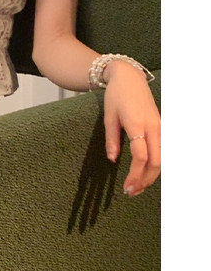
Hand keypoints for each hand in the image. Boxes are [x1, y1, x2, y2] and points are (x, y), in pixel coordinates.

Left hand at [103, 60, 160, 196]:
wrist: (130, 78)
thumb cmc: (117, 96)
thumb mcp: (108, 117)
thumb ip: (112, 139)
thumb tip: (112, 160)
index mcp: (138, 124)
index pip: (141, 157)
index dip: (135, 175)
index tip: (126, 188)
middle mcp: (153, 127)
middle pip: (156, 161)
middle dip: (145, 180)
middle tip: (131, 192)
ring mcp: (160, 127)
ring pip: (162, 158)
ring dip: (151, 176)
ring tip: (137, 188)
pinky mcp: (161, 127)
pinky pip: (162, 151)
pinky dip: (155, 165)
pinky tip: (145, 174)